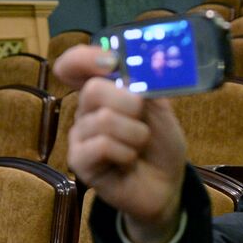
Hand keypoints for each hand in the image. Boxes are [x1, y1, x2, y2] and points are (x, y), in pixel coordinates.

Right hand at [53, 46, 187, 242]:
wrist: (167, 185)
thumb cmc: (160, 146)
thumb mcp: (161, 109)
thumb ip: (144, 85)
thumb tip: (128, 65)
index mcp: (104, 91)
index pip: (75, 63)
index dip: (85, 58)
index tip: (111, 64)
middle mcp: (87, 110)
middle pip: (93, 89)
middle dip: (129, 104)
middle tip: (143, 119)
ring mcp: (81, 136)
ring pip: (103, 120)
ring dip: (135, 134)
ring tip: (139, 146)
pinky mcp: (80, 162)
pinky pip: (101, 145)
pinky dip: (125, 152)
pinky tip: (128, 162)